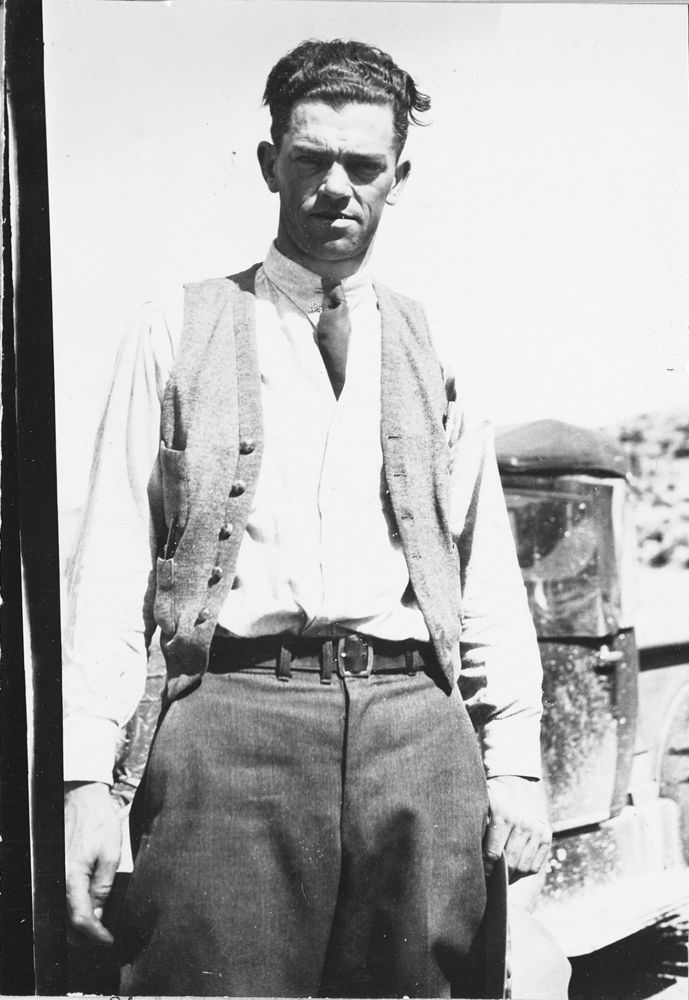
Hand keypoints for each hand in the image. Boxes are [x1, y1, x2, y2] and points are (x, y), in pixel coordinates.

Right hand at [64, 781, 122, 945]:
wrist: (83, 798)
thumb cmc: (99, 822)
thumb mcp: (111, 855)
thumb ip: (103, 888)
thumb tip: (98, 915)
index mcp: (73, 877)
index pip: (81, 919)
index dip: (95, 935)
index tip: (108, 940)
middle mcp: (58, 879)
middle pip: (66, 923)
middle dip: (85, 936)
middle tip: (104, 936)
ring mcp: (54, 874)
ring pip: (60, 914)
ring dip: (77, 926)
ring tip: (98, 926)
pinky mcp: (55, 870)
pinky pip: (60, 899)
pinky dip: (71, 910)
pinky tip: (86, 909)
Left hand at [483, 775, 551, 883]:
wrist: (515, 781)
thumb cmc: (492, 797)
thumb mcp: (481, 805)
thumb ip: (477, 829)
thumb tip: (471, 858)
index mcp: (503, 815)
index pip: (493, 854)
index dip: (485, 867)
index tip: (480, 873)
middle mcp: (523, 823)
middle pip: (510, 863)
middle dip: (499, 876)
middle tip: (490, 880)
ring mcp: (537, 829)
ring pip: (524, 867)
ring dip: (511, 877)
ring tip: (501, 879)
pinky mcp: (547, 835)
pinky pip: (536, 865)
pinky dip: (525, 873)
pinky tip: (514, 870)